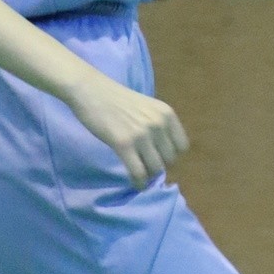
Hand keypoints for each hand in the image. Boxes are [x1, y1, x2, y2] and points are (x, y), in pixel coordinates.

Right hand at [65, 66, 188, 187]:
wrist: (91, 90)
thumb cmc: (117, 99)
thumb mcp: (147, 107)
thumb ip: (158, 126)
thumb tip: (163, 154)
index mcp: (167, 114)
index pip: (182, 147)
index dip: (170, 155)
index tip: (158, 156)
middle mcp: (159, 124)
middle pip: (170, 160)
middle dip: (158, 165)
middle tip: (145, 165)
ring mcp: (142, 134)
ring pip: (155, 169)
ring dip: (148, 175)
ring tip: (140, 174)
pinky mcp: (124, 144)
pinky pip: (138, 172)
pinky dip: (138, 182)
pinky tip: (135, 183)